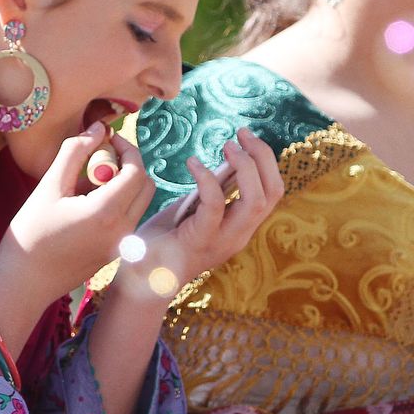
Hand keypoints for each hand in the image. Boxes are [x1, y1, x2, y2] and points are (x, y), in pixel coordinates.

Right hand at [0, 122, 156, 303]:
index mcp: (107, 212)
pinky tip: (87, 204)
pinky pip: (129, 219)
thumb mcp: (49, 185)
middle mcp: (122, 230)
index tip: (107, 139)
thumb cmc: (31, 232)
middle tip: (100, 158)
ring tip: (89, 183)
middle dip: (128, 165)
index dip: (126, 148)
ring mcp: (121, 245)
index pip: (136, 170)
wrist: (24, 281)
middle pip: (146, 186)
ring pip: (139, 203)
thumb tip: (97, 128)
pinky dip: (118, 203)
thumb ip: (75, 151)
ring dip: (124, 184)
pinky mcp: (115, 253)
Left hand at [116, 127, 282, 304]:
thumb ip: (215, 188)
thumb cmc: (166, 240)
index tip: (246, 137)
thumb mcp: (195, 208)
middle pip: (272, 194)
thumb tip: (230, 158)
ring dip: (245, 167)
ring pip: (255, 201)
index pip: (273, 192)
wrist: (140, 279)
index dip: (267, 160)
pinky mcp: (198, 241)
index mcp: (241, 226)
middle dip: (262, 157)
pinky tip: (192, 162)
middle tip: (241, 134)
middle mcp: (239, 235)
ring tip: (228, 146)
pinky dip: (207, 179)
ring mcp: (221, 241)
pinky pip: (214, 206)